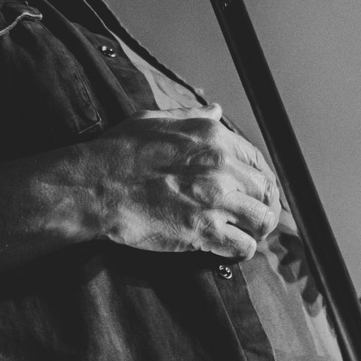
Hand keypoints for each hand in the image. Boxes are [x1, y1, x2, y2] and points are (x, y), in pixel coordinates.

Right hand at [72, 105, 280, 258]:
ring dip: (257, 229)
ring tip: (247, 233)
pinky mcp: (203, 230)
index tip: (256, 192)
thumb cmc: (119, 152)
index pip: (259, 160)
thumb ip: (193, 117)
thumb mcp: (157, 120)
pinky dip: (241, 250)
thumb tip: (216, 110)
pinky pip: (243, 246)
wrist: (95, 186)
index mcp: (213, 137)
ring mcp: (215, 199)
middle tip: (253, 217)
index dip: (262, 180)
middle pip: (266, 191)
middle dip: (263, 205)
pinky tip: (230, 248)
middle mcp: (221, 166)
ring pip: (262, 219)